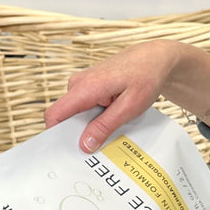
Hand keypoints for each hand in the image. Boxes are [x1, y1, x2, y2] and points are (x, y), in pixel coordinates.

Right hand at [43, 40, 180, 153]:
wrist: (155, 58)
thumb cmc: (146, 76)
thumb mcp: (129, 107)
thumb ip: (105, 126)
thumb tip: (85, 144)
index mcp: (85, 87)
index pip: (55, 114)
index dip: (56, 135)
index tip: (68, 151)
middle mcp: (79, 83)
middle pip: (65, 117)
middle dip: (79, 133)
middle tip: (99, 145)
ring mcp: (82, 83)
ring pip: (76, 113)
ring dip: (90, 125)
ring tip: (112, 128)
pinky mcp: (88, 86)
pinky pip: (84, 107)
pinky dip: (95, 116)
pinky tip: (112, 118)